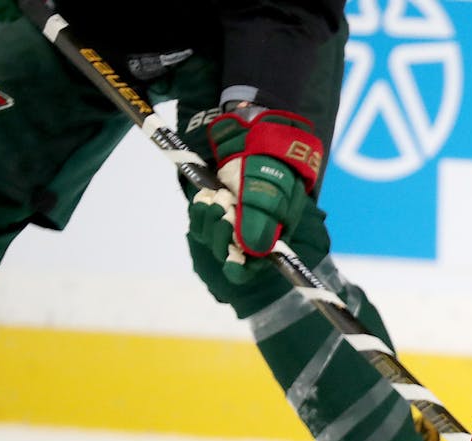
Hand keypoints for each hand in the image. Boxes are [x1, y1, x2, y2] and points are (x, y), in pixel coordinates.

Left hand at [187, 109, 321, 283]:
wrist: (256, 139)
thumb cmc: (272, 167)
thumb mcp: (271, 194)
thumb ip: (261, 222)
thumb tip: (249, 250)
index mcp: (270, 239)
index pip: (251, 268)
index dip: (239, 270)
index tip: (231, 262)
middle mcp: (250, 235)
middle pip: (226, 254)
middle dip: (221, 236)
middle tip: (224, 211)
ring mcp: (231, 222)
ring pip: (211, 238)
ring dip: (209, 222)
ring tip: (217, 200)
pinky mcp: (214, 209)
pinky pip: (199, 222)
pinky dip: (200, 213)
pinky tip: (206, 199)